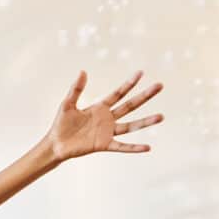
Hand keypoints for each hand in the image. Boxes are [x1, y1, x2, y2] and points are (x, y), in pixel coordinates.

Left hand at [46, 70, 163, 161]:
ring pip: (131, 126)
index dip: (129, 83)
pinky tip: (147, 147)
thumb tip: (83, 71)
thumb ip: (76, 89)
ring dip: (146, 122)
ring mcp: (108, 132)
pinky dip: (134, 148)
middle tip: (160, 85)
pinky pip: (122, 146)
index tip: (141, 72)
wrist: (56, 143)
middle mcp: (107, 119)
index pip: (118, 93)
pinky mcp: (104, 145)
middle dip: (145, 96)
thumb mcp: (67, 104)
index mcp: (100, 107)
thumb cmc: (61, 124)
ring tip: (161, 116)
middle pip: (130, 105)